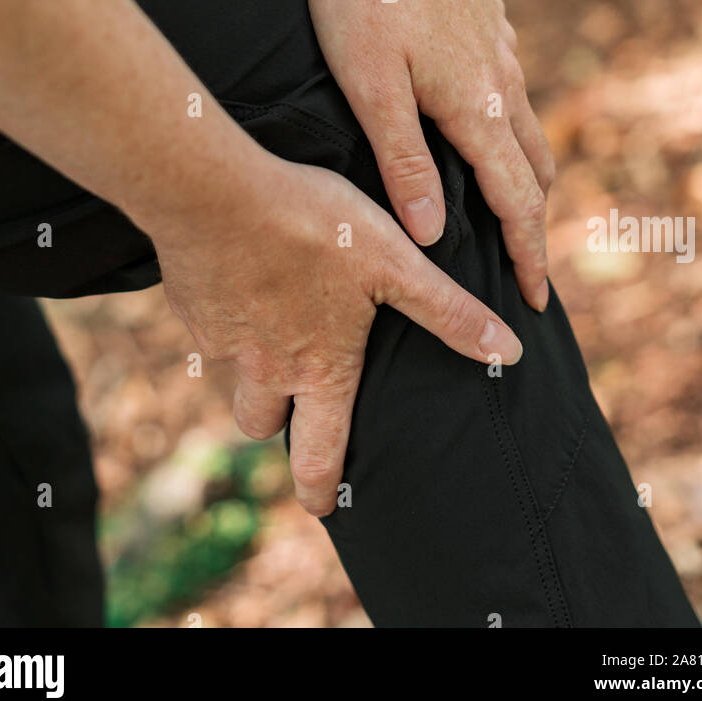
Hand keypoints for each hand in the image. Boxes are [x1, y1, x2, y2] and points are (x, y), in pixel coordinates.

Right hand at [149, 148, 522, 515]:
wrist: (215, 193)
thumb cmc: (313, 225)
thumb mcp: (394, 263)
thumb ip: (448, 312)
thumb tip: (508, 353)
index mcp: (319, 366)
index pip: (317, 455)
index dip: (321, 488)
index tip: (325, 507)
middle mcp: (265, 367)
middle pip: (263, 425)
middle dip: (282, 433)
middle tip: (297, 427)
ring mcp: (221, 340)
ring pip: (237, 377)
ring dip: (255, 372)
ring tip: (275, 339)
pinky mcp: (193, 307)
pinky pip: (211, 330)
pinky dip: (230, 319)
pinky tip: (245, 280)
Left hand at [309, 0, 553, 311]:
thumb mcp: (370, 88)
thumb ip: (404, 162)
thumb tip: (435, 235)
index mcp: (477, 106)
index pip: (518, 200)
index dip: (529, 255)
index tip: (536, 302)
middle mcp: (502, 78)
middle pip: (535, 167)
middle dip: (534, 221)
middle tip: (522, 264)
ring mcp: (499, 44)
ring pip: (526, 124)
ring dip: (523, 172)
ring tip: (504, 206)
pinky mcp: (487, 18)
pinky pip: (510, 85)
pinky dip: (507, 124)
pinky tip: (479, 126)